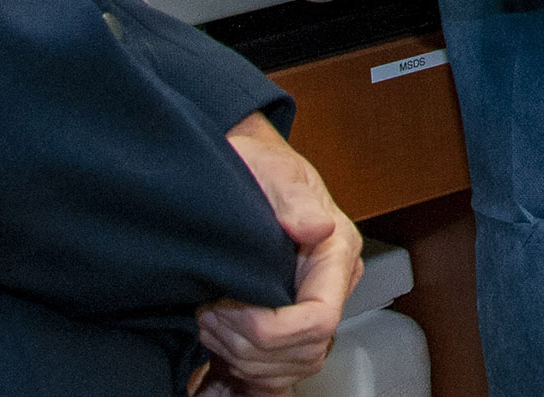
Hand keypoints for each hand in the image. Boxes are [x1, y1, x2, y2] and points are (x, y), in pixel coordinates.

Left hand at [197, 113, 361, 395]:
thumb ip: (292, 195)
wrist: (248, 173)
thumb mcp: (271, 167)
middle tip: (208, 312)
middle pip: (305, 353)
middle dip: (248, 345)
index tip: (226, 306)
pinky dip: (246, 379)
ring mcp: (309, 310)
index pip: (320, 319)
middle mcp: (330, 287)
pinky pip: (278, 376)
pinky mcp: (287, 328)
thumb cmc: (260, 167)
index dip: (271, 329)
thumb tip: (318, 228)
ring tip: (209, 322)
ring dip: (242, 359)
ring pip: (290, 369)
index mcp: (336, 254)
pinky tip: (218, 364)